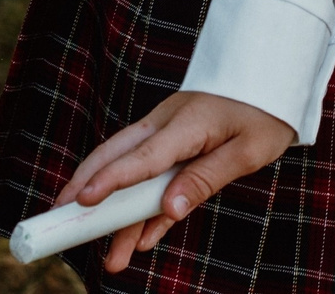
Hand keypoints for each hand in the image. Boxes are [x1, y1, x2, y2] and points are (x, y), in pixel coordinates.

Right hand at [57, 90, 296, 272]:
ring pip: (129, 171)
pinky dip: (145, 207)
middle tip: (61, 222)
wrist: (273, 74)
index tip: (81, 204)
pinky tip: (140, 238)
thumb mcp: (248, 150)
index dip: (110, 182)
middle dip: (86, 190)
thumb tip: (169, 210)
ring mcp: (167, 132)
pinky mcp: (174, 141)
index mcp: (186, 126)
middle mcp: (166, 125)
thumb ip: (206, 178)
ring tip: (112, 259)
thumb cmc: (265, 111)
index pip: (141, 158)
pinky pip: (151, 176)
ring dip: (119, 215)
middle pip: (115, 157)